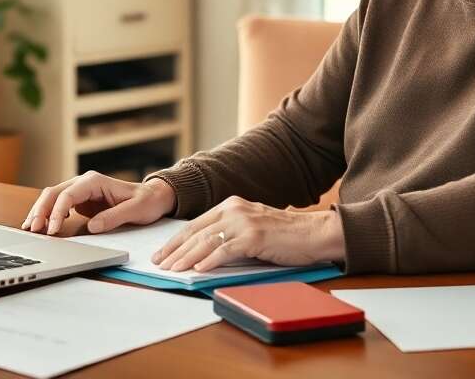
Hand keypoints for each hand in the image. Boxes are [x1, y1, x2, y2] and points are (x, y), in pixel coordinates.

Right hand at [21, 170, 175, 235]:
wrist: (152, 197)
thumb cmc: (145, 201)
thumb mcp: (136, 209)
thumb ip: (114, 216)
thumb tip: (92, 226)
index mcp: (95, 181)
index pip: (68, 195)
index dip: (57, 212)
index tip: (52, 230)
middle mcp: (84, 183)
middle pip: (54, 193)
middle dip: (41, 211)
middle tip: (33, 230)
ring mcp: (79, 191)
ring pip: (52, 198)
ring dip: (40, 212)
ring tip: (30, 229)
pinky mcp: (79, 201)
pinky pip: (58, 205)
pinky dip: (47, 215)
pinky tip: (40, 226)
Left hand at [151, 196, 344, 272]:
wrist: (314, 233)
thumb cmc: (285, 235)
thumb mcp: (251, 228)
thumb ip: (229, 234)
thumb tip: (203, 253)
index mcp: (231, 205)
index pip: (196, 224)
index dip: (176, 240)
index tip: (162, 253)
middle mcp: (234, 209)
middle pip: (196, 231)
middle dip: (175, 250)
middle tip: (159, 264)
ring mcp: (244, 221)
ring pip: (206, 240)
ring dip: (186, 257)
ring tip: (173, 269)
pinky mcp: (254, 236)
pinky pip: (226, 249)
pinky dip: (210, 260)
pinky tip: (198, 269)